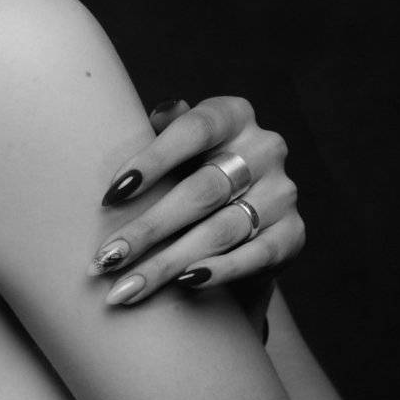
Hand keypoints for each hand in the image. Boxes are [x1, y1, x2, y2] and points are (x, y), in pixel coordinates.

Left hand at [89, 96, 303, 317]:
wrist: (240, 207)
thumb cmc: (191, 165)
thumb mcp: (179, 141)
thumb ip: (167, 127)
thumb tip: (161, 112)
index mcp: (233, 115)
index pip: (193, 130)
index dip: (152, 160)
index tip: (110, 196)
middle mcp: (265, 148)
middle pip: (202, 191)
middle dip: (149, 229)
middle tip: (106, 259)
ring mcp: (281, 192)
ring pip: (221, 230)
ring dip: (169, 263)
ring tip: (127, 287)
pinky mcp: (293, 233)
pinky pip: (255, 256)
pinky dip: (219, 271)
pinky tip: (183, 284)